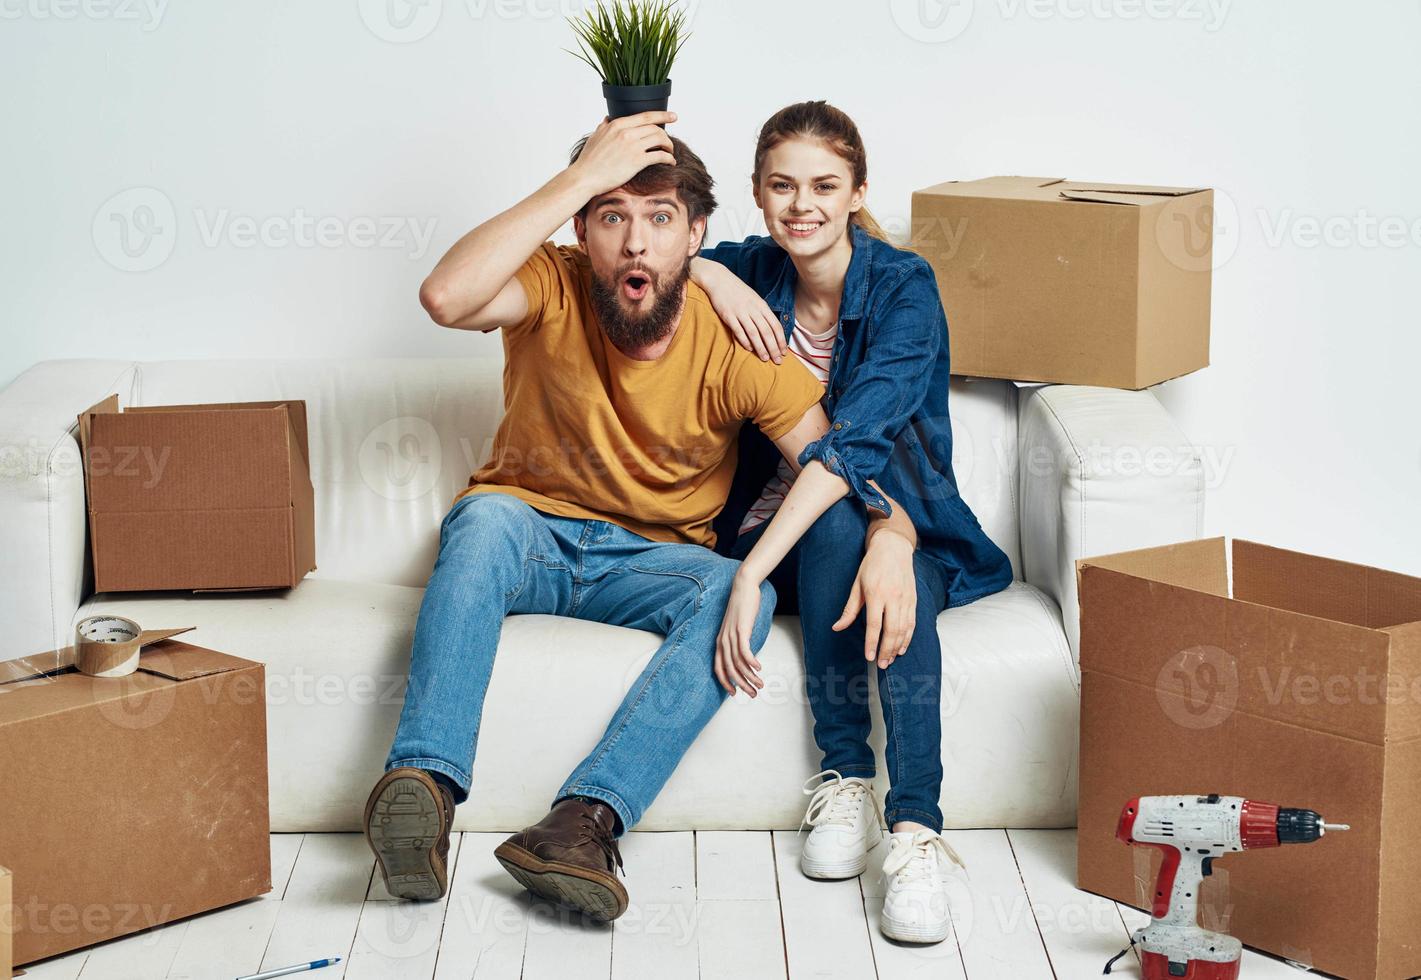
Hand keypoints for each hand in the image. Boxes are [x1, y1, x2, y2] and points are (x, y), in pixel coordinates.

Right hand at [567, 112, 676, 198]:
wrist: (585, 177)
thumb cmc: (588, 160)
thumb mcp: (595, 137)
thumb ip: (604, 126)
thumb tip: (607, 119)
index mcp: (617, 124)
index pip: (646, 116)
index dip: (662, 115)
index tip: (673, 117)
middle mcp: (626, 132)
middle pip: (655, 128)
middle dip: (666, 135)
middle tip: (668, 143)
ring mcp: (632, 146)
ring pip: (660, 140)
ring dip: (669, 146)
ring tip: (669, 152)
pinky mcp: (637, 161)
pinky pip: (660, 156)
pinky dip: (669, 158)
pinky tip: (671, 162)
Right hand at [698, 261, 786, 362]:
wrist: (719, 279)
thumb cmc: (738, 291)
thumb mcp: (754, 299)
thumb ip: (762, 313)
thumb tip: (772, 329)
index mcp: (762, 305)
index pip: (775, 325)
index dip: (781, 340)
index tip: (784, 352)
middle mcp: (753, 309)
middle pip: (767, 331)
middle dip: (774, 348)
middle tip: (778, 361)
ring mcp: (740, 312)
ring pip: (754, 333)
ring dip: (761, 347)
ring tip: (765, 359)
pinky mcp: (728, 315)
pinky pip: (738, 330)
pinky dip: (745, 341)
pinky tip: (749, 349)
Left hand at [715, 571, 766, 696]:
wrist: (743, 587)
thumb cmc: (742, 608)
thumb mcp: (737, 628)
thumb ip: (738, 641)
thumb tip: (745, 656)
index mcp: (719, 642)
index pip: (718, 668)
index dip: (725, 683)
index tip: (735, 694)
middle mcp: (723, 641)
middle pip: (729, 669)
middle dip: (741, 685)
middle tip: (753, 694)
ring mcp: (731, 635)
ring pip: (738, 663)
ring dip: (750, 676)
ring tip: (760, 684)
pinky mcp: (741, 630)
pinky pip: (744, 651)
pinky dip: (751, 662)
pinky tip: (759, 668)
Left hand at [833, 530, 915, 668]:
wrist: (893, 547)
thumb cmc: (872, 565)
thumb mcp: (856, 584)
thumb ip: (849, 609)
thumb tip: (837, 627)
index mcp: (877, 593)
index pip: (874, 624)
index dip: (872, 642)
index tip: (869, 657)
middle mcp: (893, 598)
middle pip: (891, 630)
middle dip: (886, 650)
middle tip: (880, 664)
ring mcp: (906, 599)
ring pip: (903, 629)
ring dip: (897, 647)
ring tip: (889, 660)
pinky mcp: (913, 600)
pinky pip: (912, 623)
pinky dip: (908, 638)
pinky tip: (901, 648)